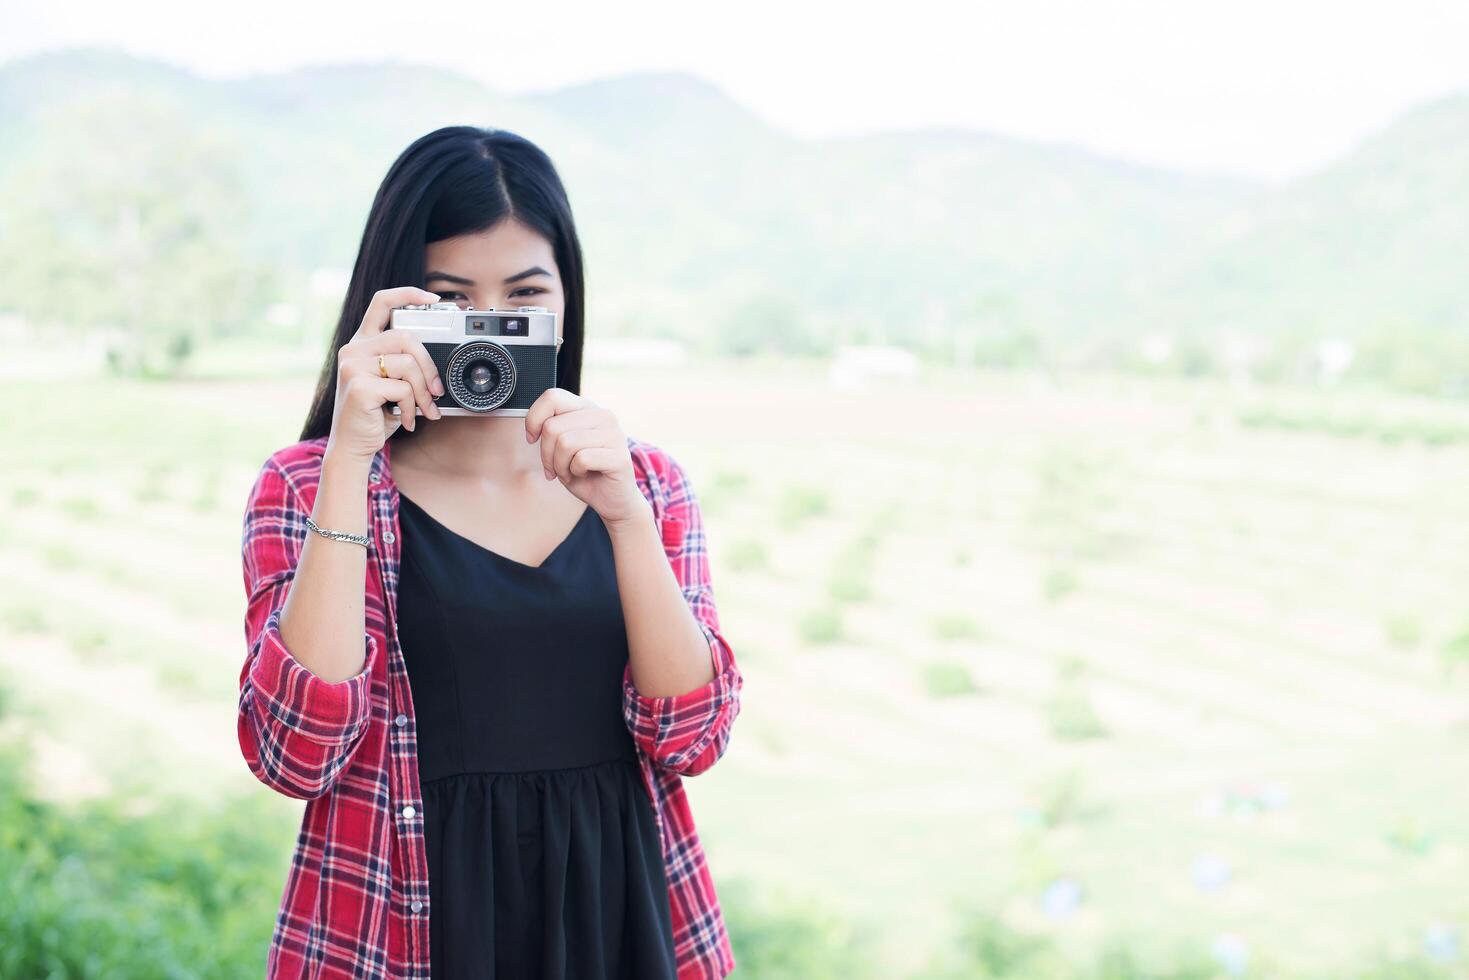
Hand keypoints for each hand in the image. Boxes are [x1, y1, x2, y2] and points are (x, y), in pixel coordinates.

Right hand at [324, 286, 446, 464]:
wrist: (352, 446)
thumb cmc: (376, 414)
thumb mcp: (393, 383)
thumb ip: (407, 364)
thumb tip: (441, 363)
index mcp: (363, 343)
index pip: (382, 302)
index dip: (408, 294)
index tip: (433, 298)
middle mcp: (354, 349)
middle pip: (406, 337)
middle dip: (429, 366)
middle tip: (437, 390)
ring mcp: (352, 366)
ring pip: (408, 365)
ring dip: (424, 393)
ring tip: (424, 410)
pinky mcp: (358, 385)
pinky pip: (403, 389)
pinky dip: (412, 408)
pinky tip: (406, 420)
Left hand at [524, 389, 648, 527]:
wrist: (612, 500)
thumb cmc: (585, 473)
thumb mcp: (561, 446)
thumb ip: (552, 428)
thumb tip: (533, 427)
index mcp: (588, 408)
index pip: (552, 397)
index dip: (534, 419)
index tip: (532, 439)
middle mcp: (604, 416)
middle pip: (553, 426)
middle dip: (546, 454)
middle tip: (554, 467)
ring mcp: (614, 435)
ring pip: (565, 443)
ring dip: (559, 465)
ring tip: (569, 472)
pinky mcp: (620, 456)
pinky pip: (581, 459)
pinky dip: (574, 472)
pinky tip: (583, 475)